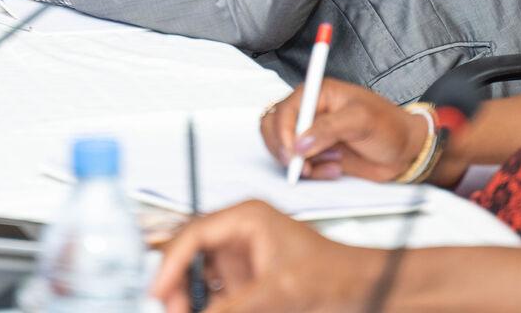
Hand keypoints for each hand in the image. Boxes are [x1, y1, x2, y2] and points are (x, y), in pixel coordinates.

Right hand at [152, 200, 379, 312]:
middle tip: (172, 308)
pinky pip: (216, 294)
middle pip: (191, 255)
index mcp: (247, 217)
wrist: (362, 287)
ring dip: (190, 297)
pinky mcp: (248, 280)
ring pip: (200, 277)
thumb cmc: (334, 272)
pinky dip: (208, 305)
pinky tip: (205, 311)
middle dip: (178, 284)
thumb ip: (232, 308)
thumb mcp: (278, 293)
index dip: (171, 264)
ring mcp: (243, 257)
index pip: (194, 234)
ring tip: (185, 312)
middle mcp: (240, 233)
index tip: (158, 290)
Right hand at [259, 78, 437, 183]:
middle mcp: (310, 111)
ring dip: (299, 163)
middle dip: (284, 150)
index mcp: (317, 93)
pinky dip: (312, 173)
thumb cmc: (389, 126)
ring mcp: (311, 134)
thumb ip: (329, 128)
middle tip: (302, 167)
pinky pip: (299, 166)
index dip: (282, 132)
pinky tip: (335, 170)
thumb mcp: (361, 121)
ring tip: (327, 166)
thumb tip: (299, 142)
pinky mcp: (317, 154)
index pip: (285, 109)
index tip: (292, 153)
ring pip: (282, 149)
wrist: (405, 152)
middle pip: (274, 127)